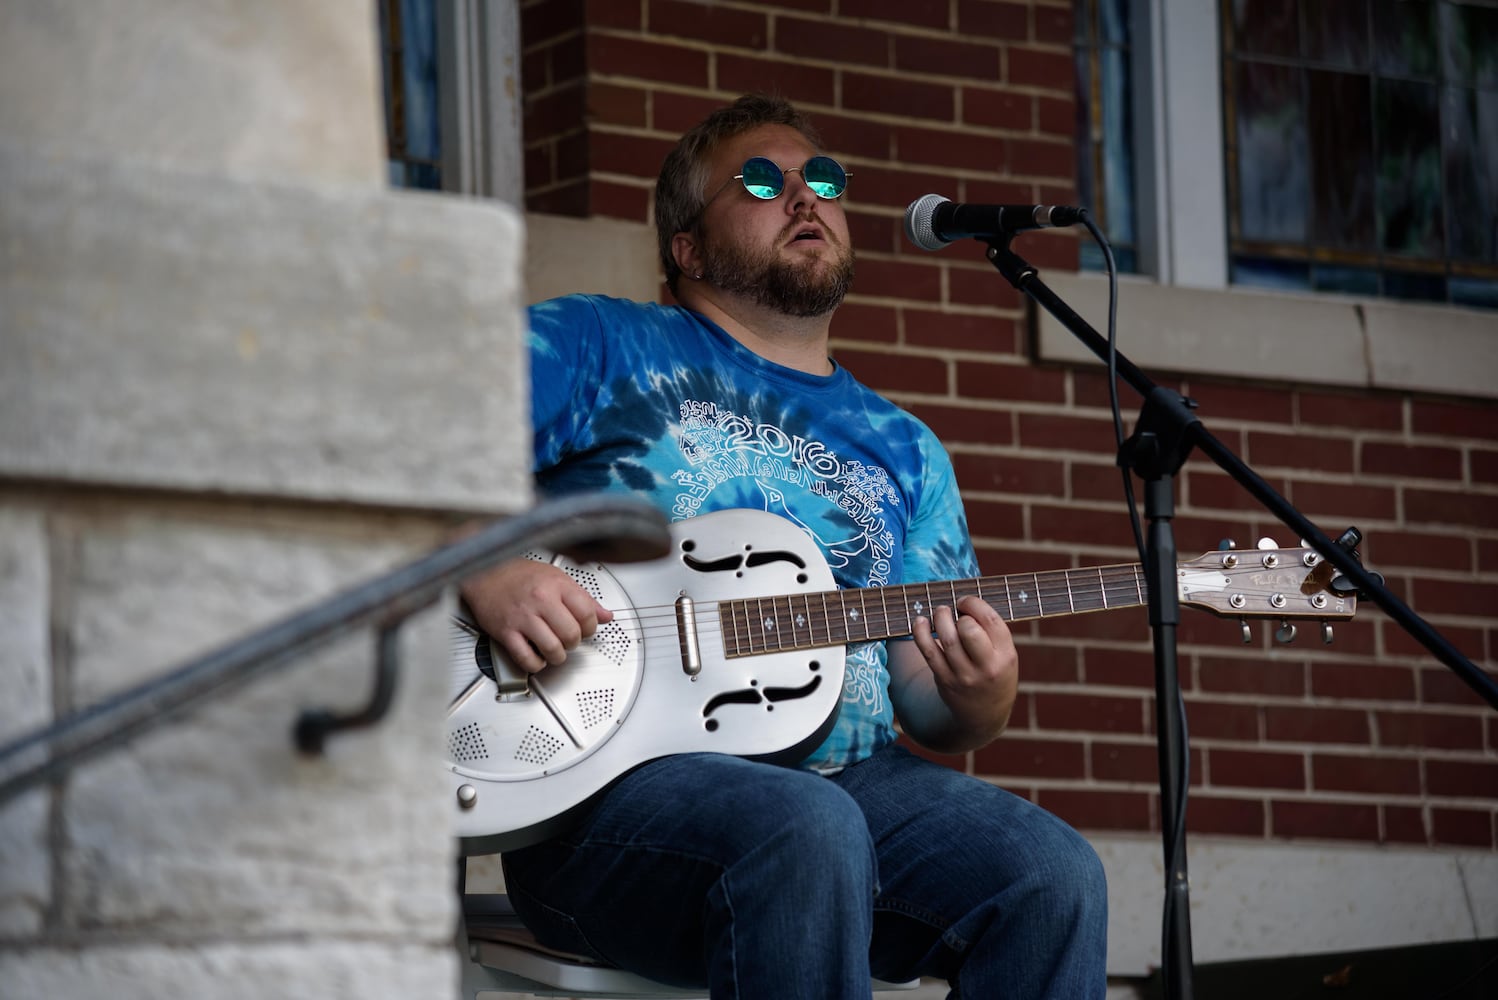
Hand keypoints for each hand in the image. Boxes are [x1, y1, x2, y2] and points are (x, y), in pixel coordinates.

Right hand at [459, 558, 611, 673]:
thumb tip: (606, 616)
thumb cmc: (520, 575)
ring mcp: (522, 617)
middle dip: (573, 643)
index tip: (584, 630)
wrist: (484, 571)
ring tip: (554, 651)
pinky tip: (536, 656)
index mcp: (557, 585)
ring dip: (557, 657)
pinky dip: (536, 664)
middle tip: (567, 640)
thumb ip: (583, 598)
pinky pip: (526, 658)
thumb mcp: (557, 578)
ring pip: (552, 649)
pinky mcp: (505, 632)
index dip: (590, 628)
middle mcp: (541, 600)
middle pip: (571, 635)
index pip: (587, 614)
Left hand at [897, 594, 1017, 751]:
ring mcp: (964, 676)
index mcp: (1006, 656)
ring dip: (939, 618)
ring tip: (940, 612)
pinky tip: (919, 622)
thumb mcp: (1005, 655)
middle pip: (969, 630)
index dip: (973, 604)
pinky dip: (920, 633)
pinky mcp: (944, 680)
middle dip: (958, 613)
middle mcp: (987, 667)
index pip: (990, 621)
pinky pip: (929, 652)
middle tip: (953, 610)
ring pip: (947, 639)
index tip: (965, 602)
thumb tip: (962, 600)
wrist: (984, 715)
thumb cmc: (994, 673)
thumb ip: (991, 632)